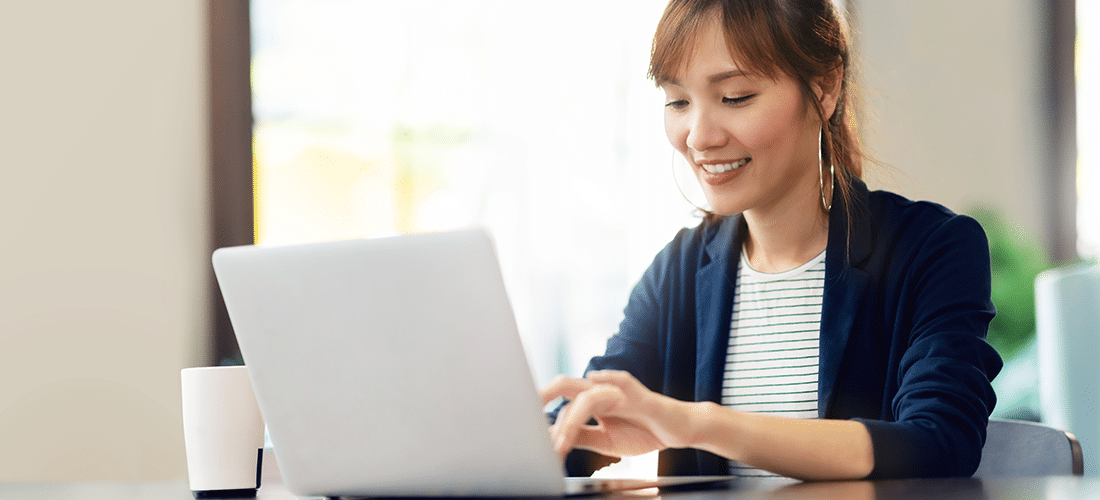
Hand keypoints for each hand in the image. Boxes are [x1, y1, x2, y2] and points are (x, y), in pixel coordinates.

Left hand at [539, 370, 693, 457]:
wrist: (676, 431)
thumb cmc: (642, 431)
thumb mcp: (605, 441)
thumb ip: (582, 436)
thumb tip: (553, 438)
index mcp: (592, 403)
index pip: (563, 406)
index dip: (547, 421)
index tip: (528, 434)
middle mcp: (602, 393)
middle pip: (567, 386)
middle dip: (544, 395)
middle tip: (525, 413)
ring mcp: (620, 392)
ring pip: (588, 395)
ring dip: (571, 419)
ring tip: (562, 442)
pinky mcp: (640, 395)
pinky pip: (623, 380)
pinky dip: (608, 377)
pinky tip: (594, 379)